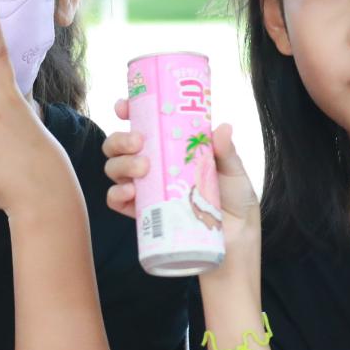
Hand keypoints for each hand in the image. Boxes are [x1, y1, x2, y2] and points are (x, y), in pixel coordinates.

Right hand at [103, 102, 261, 284]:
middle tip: (139, 143)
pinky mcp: (144, 215)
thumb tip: (222, 127)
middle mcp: (154, 165)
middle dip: (120, 140)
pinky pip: (117, 202)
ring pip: (115, 170)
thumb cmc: (235, 202)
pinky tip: (127, 193)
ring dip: (120, 165)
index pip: (143, 124)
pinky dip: (116, 195)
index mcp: (171, 147)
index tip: (124, 108)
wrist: (235, 241)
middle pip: (120, 146)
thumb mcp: (233, 171)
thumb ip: (226, 151)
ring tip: (142, 170)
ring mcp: (146, 190)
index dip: (128, 112)